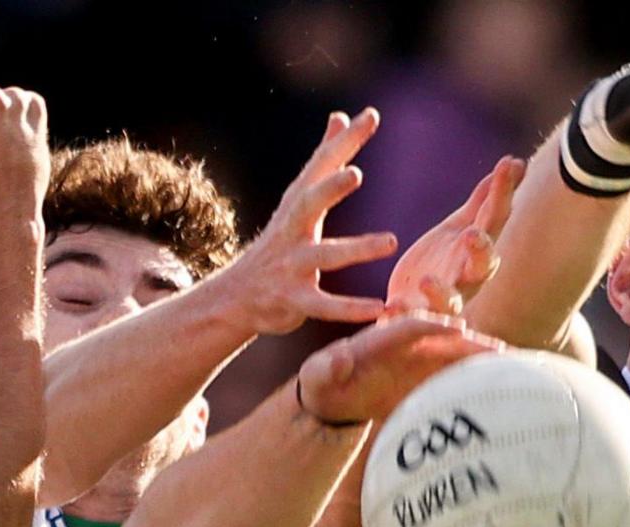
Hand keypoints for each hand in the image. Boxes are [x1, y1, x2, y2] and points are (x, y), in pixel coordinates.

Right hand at [209, 109, 402, 336]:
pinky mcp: (294, 300)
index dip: (345, 141)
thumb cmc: (280, 242)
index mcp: (298, 203)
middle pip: (308, 203)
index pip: (322, 165)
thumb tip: (339, 117)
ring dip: (357, 249)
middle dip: (329, 188)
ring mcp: (291, 265)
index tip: (371, 115)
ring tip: (392, 241)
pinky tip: (378, 308)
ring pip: (324, 256)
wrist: (237, 296)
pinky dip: (349, 308)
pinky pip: (324, 305)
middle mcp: (292, 230)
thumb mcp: (299, 199)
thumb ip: (323, 160)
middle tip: (355, 173)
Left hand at [292, 309, 502, 428]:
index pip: (409, 326)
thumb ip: (326, 368)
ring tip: (509, 366)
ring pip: (458, 355)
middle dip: (469, 341)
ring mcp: (424, 358)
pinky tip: (505, 384)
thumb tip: (337, 360)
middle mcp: (409, 343)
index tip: (453, 329)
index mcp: (382, 336)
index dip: (431, 325)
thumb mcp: (317, 375)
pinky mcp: (432, 376)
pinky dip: (479, 378)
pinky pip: (459, 375)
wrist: (336, 396)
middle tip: (495, 348)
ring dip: (482, 359)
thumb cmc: (323, 381)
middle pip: (443, 337)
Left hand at [384, 157, 522, 319]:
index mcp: (478, 250)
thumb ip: (483, 202)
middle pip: (483, 266)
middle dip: (481, 251)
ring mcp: (443, 302)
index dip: (503, 192)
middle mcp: (467, 278)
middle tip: (473, 234)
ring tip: (426, 280)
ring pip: (449, 303)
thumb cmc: (442, 262)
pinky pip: (411, 320)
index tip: (510, 163)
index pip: (495, 218)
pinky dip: (402, 315)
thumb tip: (514, 163)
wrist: (412, 306)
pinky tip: (391, 306)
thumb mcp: (460, 228)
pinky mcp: (415, 317)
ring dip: (440, 293)